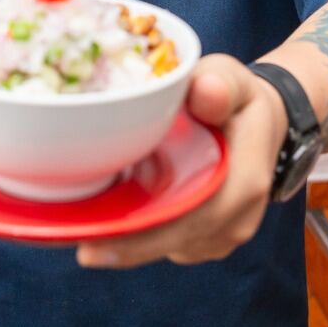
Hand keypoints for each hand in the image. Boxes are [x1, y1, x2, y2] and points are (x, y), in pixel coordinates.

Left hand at [76, 55, 287, 269]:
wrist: (257, 122)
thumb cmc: (235, 98)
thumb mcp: (231, 79)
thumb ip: (219, 83)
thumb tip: (204, 91)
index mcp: (247, 180)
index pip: (196, 218)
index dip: (145, 239)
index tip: (93, 245)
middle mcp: (237, 217)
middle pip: (172, 242)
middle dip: (121, 246)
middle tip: (70, 241)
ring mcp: (222, 234)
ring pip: (166, 246)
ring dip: (126, 239)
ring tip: (81, 221)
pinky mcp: (204, 238)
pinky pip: (167, 242)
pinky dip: (137, 232)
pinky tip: (108, 214)